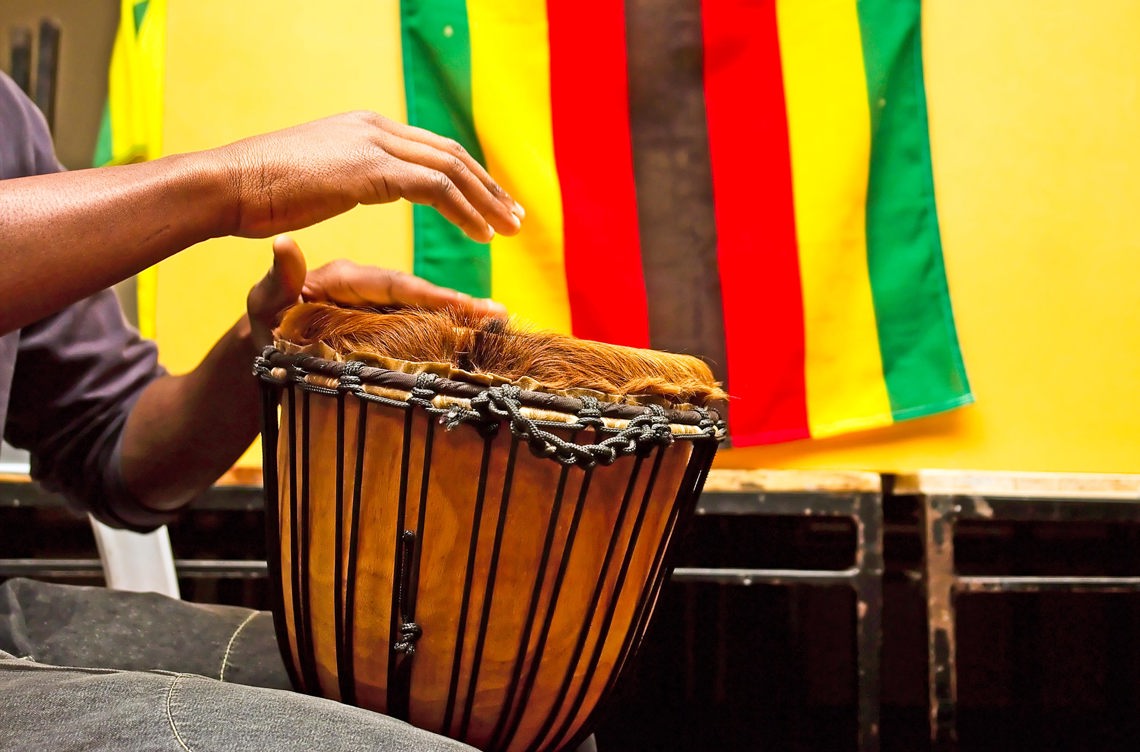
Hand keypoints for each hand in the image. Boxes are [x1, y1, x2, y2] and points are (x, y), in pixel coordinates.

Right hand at [216, 111, 523, 242]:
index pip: (431, 148)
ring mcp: (373, 144)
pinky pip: (435, 188)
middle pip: (450, 153)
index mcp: (364, 128)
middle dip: (488, 186)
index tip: (492, 202)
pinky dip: (464, 210)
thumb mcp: (314, 177)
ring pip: (450, 168)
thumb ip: (345, 174)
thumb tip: (352, 181)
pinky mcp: (370, 169)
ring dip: (486, 200)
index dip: (467, 176)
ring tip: (509, 229)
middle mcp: (374, 128)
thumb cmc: (259, 193)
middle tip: (516, 216)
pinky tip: (480, 234)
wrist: (226, 186)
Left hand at [245, 235, 506, 349]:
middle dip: (460, 299)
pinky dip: (443, 309)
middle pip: (420, 286)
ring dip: (459, 304)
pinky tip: (471, 317)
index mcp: (346, 277)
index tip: (469, 308)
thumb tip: (285, 245)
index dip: (432, 297)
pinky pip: (414, 308)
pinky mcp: (375, 307)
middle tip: (500, 312)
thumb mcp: (265, 303)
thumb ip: (279, 279)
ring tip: (497, 315)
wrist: (259, 325)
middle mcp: (366, 281)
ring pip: (422, 294)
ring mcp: (373, 294)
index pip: (396, 286)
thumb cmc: (264, 322)